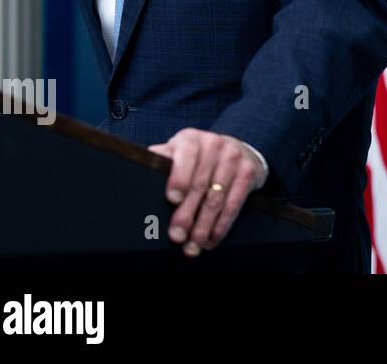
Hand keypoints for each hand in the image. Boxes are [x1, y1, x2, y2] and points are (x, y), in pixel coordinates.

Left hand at [148, 128, 264, 256]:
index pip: (186, 155)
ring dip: (204, 226)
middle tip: (177, 236)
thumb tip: (137, 168)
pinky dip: (222, 225)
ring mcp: (234, 157)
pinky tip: (211, 239)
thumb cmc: (197, 158)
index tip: (172, 199)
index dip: (179, 177)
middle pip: (200, 184)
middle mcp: (214, 144)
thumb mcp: (178, 152)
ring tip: (192, 246)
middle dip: (187, 214)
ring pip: (217, 198)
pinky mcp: (248, 172)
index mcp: (190, 139)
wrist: (237, 148)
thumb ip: (161, 159)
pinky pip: (234, 203)